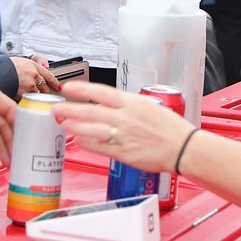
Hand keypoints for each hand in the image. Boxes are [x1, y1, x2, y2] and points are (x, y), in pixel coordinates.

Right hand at [12, 56, 60, 96]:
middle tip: (43, 94)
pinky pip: (28, 100)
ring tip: (25, 95)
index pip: (49, 75)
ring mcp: (30, 86)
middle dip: (44, 91)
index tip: (58, 86)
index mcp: (34, 66)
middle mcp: (34, 76)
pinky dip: (25, 100)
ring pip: (36, 95)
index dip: (54, 82)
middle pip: (44, 87)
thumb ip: (32, 67)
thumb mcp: (21, 61)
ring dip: (33, 96)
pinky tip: (20, 98)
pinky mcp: (24, 94)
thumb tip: (42, 68)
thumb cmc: (5, 66)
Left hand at [51, 81, 194, 173]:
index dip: (82, 89)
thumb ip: (128, 106)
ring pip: (92, 129)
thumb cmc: (171, 128)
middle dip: (70, 109)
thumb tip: (110, 104)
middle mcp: (126, 118)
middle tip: (56, 107)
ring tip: (62, 123)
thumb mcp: (150, 106)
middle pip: (91, 111)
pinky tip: (78, 140)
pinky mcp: (124, 153)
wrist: (184, 148)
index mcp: (133, 103)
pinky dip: (87, 143)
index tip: (68, 87)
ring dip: (74, 126)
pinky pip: (100, 147)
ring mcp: (124, 136)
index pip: (102, 92)